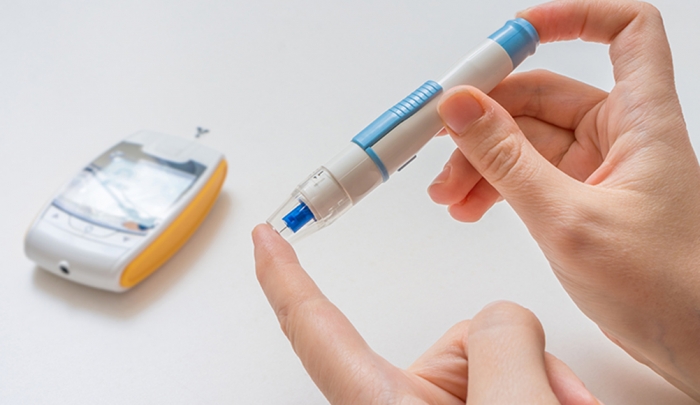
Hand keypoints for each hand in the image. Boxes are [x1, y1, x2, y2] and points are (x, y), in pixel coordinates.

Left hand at [253, 224, 599, 404]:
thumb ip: (501, 343)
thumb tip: (504, 322)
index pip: (312, 327)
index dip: (282, 277)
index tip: (264, 240)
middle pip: (460, 340)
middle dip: (516, 356)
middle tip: (552, 399)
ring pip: (495, 359)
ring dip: (539, 385)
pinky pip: (508, 383)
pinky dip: (540, 395)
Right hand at [428, 0, 699, 398]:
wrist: (689, 345)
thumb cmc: (664, 288)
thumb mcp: (569, 220)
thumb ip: (508, 161)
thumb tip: (460, 108)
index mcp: (641, 122)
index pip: (624, 32)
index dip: (572, 18)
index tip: (513, 32)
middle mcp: (618, 135)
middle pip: (542, 94)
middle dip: (485, 118)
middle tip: (438, 139)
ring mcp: (594, 168)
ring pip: (524, 139)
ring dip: (479, 160)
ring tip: (446, 195)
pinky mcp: (577, 198)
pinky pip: (525, 173)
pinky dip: (493, 186)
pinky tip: (466, 207)